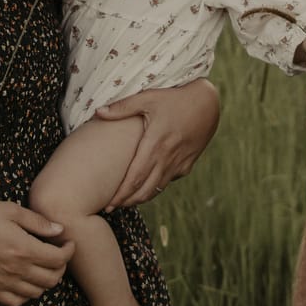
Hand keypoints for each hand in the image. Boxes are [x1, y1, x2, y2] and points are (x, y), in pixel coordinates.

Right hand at [0, 200, 75, 305]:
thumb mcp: (10, 210)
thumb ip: (37, 222)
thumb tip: (59, 230)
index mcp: (24, 249)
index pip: (59, 259)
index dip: (69, 250)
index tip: (67, 241)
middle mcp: (17, 270)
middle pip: (52, 279)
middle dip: (61, 267)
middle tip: (57, 253)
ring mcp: (3, 282)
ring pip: (36, 293)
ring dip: (46, 281)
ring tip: (43, 266)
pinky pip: (15, 302)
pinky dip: (26, 295)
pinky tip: (24, 281)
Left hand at [95, 80, 221, 206]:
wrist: (207, 102)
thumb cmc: (175, 98)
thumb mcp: (148, 98)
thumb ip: (122, 107)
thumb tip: (98, 112)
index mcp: (155, 144)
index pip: (135, 178)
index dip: (121, 194)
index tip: (108, 204)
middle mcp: (168, 158)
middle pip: (145, 190)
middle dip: (127, 201)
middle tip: (110, 208)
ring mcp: (180, 163)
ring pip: (157, 188)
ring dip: (141, 198)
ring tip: (124, 202)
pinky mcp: (187, 164)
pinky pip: (169, 180)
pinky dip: (156, 187)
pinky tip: (145, 187)